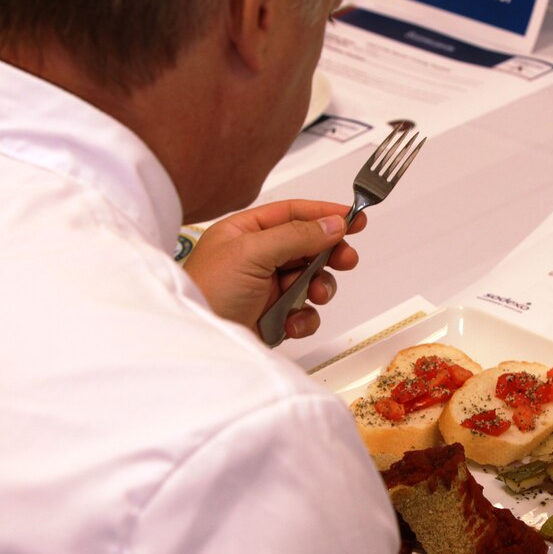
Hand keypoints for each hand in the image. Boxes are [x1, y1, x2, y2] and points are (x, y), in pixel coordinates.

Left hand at [182, 199, 364, 339]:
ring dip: (319, 287)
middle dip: (329, 254)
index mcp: (245, 232)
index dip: (324, 213)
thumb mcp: (251, 252)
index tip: (354, 217)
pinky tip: (291, 323)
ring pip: (311, 280)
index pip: (292, 213)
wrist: (198, 339)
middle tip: (345, 259)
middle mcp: (257, 257)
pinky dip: (304, 318)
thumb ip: (295, 235)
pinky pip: (304, 312)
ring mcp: (266, 288)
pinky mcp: (273, 316)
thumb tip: (331, 224)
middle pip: (308, 246)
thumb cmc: (207, 292)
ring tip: (315, 294)